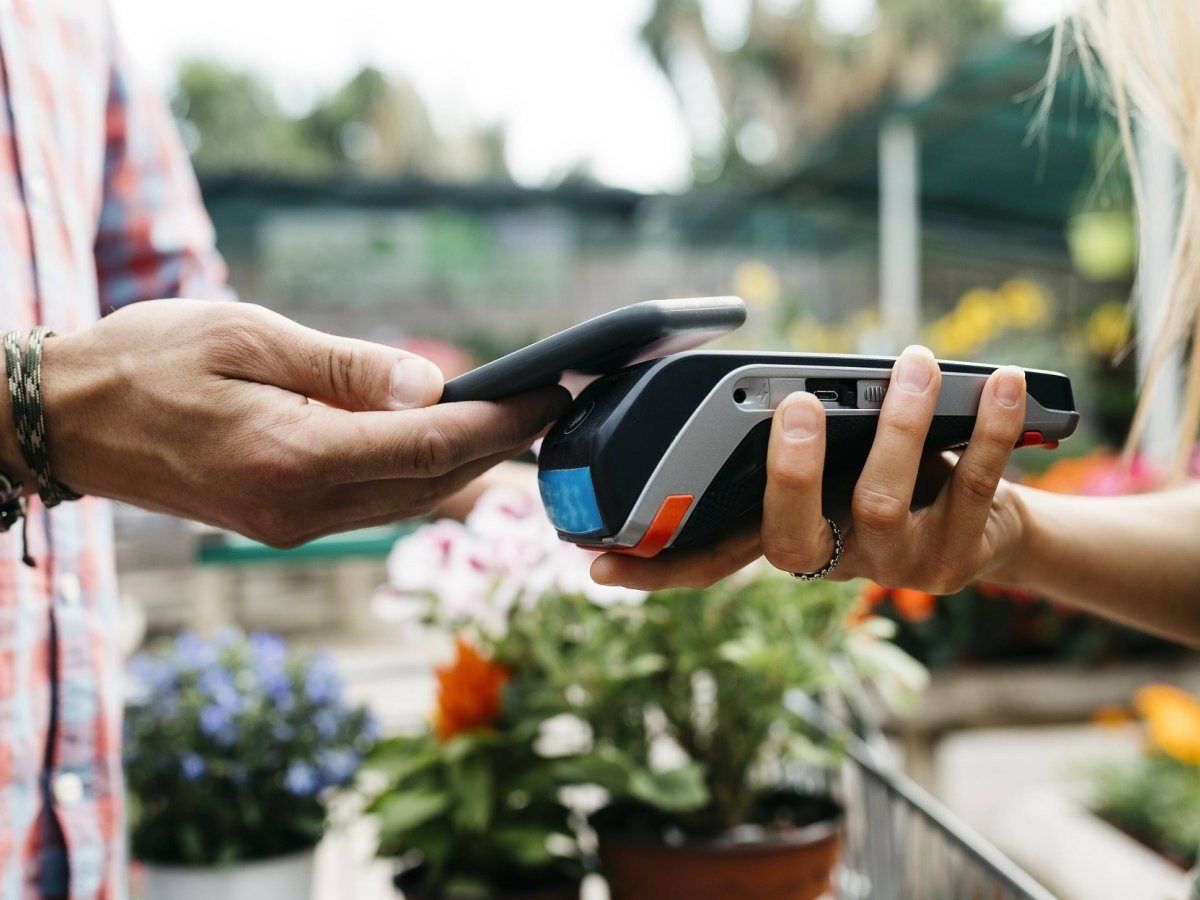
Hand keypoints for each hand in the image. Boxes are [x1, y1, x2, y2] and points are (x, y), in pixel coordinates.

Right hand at [20, 300, 567, 546]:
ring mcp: (294, 525)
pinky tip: (449, 443)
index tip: (549, 391)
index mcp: (292, 456)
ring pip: (411, 500)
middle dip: (501, 443)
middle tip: (551, 401)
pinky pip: (377, 503)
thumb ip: (343, 366)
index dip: (501, 422)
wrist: (69, 420)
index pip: (429, 447)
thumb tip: (429, 384)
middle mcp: (301, 507)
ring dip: (470, 464)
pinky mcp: (287, 523)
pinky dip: (423, 474)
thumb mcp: (244, 334)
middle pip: (433, 482)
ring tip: (517, 418)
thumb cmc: (147, 360)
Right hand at [591, 345, 1029, 591]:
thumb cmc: (895, 470)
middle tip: (797, 405)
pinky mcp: (958, 558)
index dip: (654, 569)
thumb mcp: (841, 456)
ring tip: (913, 362)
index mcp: (785, 535)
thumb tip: (780, 381)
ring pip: (882, 503)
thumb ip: (805, 439)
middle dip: (789, 470)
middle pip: (791, 536)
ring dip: (899, 424)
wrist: (991, 525)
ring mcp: (892, 569)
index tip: (598, 562)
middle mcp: (829, 561)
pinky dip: (989, 428)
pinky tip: (1000, 381)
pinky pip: (972, 486)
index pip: (708, 562)